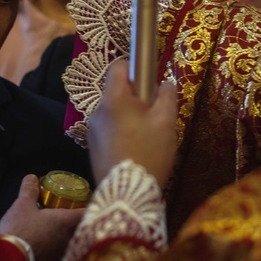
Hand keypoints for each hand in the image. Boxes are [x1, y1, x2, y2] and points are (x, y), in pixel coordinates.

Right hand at [0, 175, 84, 260]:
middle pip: (83, 228)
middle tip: (74, 214)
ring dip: (70, 235)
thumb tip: (32, 178)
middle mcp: (69, 238)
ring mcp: (61, 253)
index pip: (87, 212)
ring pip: (73, 241)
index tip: (88, 202)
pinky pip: (61, 253)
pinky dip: (59, 246)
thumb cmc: (19, 229)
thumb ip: (29, 191)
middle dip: (80, 221)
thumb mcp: (22, 205)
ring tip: (62, 228)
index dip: (90, 206)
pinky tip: (50, 243)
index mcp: (66, 221)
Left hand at [87, 60, 177, 187]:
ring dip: (130, 116)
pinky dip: (122, 132)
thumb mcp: (166, 121)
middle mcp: (97, 111)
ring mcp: (92, 130)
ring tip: (148, 137)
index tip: (151, 82)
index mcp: (114, 99)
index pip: (118, 66)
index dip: (135, 68)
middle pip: (117, 91)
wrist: (128, 194)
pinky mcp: (93, 148)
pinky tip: (136, 150)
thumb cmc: (149, 152)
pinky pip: (109, 129)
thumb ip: (167, 96)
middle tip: (156, 115)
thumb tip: (166, 83)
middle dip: (137, 98)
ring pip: (114, 112)